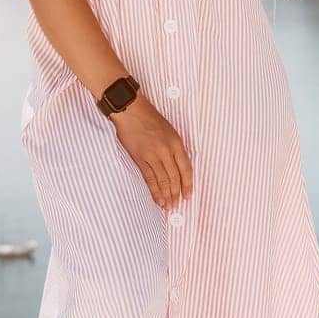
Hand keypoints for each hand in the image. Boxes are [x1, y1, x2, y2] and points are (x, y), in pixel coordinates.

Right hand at [108, 96, 192, 210]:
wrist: (131, 111)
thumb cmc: (149, 118)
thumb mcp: (169, 130)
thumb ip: (174, 148)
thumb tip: (177, 168)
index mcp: (176, 143)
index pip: (186, 169)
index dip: (188, 184)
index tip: (188, 195)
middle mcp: (167, 150)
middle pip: (174, 177)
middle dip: (176, 194)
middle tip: (176, 205)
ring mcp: (153, 155)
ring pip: (163, 180)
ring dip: (166, 195)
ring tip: (168, 206)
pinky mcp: (140, 158)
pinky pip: (149, 178)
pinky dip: (154, 191)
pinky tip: (157, 199)